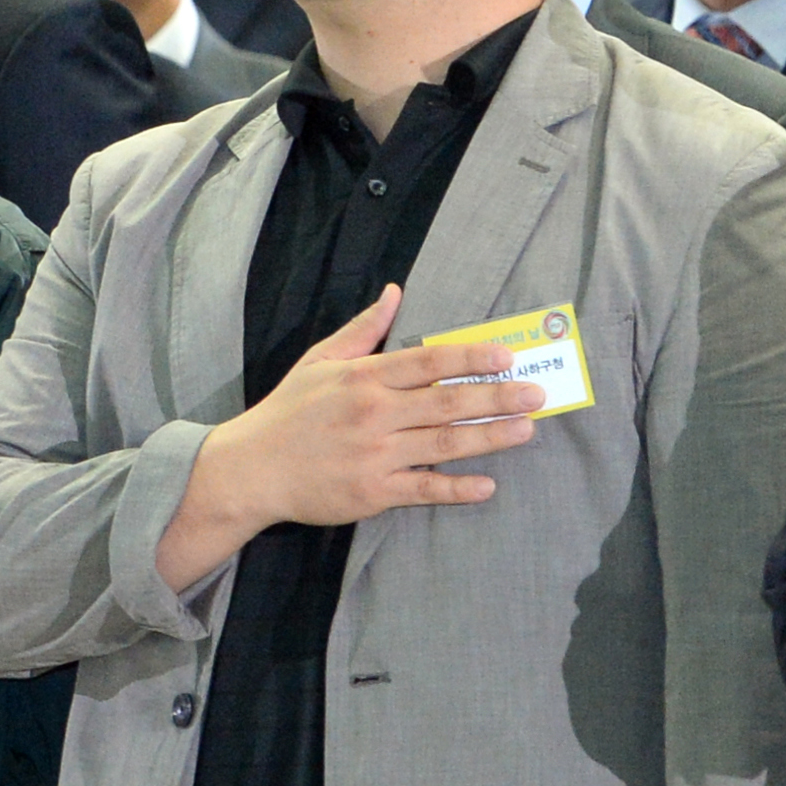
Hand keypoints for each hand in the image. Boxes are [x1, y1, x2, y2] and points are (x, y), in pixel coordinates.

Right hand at [160, 284, 541, 589]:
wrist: (250, 470)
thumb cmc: (287, 413)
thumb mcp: (318, 362)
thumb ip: (362, 331)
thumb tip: (394, 293)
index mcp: (362, 379)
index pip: (427, 362)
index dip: (470, 358)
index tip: (506, 357)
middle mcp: (372, 415)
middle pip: (447, 403)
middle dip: (496, 397)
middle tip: (535, 394)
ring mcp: (374, 455)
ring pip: (444, 443)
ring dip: (490, 437)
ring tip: (526, 429)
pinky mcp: (372, 492)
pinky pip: (424, 489)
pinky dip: (456, 488)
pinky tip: (486, 486)